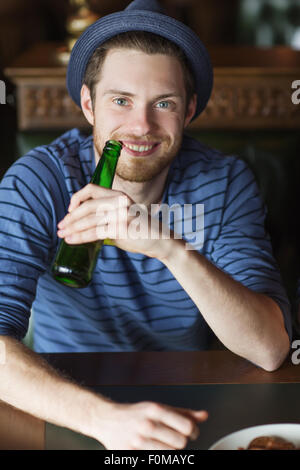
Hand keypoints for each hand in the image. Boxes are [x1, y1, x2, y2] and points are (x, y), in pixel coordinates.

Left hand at [57, 184, 172, 259]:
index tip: (69, 210)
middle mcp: (119, 201)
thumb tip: (81, 226)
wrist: (159, 241)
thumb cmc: (138, 231)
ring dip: (72, 228)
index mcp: (118, 195)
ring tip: (62, 235)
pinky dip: (81, 237)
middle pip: (87, 206)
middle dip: (70, 218)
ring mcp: (121, 214)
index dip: (77, 198)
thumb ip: (105, 218)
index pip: (91, 189)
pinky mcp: (122, 228)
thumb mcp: (121, 218)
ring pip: (89, 220)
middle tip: (60, 227)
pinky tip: (72, 241)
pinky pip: (96, 232)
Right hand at [94, 400, 207, 449]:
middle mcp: (147, 424)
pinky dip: (159, 456)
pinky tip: (154, 450)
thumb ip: (182, 413)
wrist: (107, 420)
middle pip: (181, 443)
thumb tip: (204, 416)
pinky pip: (155, 460)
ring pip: (170, 454)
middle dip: (181, 442)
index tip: (190, 432)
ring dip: (170, 451)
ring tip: (163, 445)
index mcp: (156, 410)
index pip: (187, 426)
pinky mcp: (131, 454)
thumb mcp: (158, 407)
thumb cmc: (136, 414)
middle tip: (175, 439)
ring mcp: (138, 441)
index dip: (193, 431)